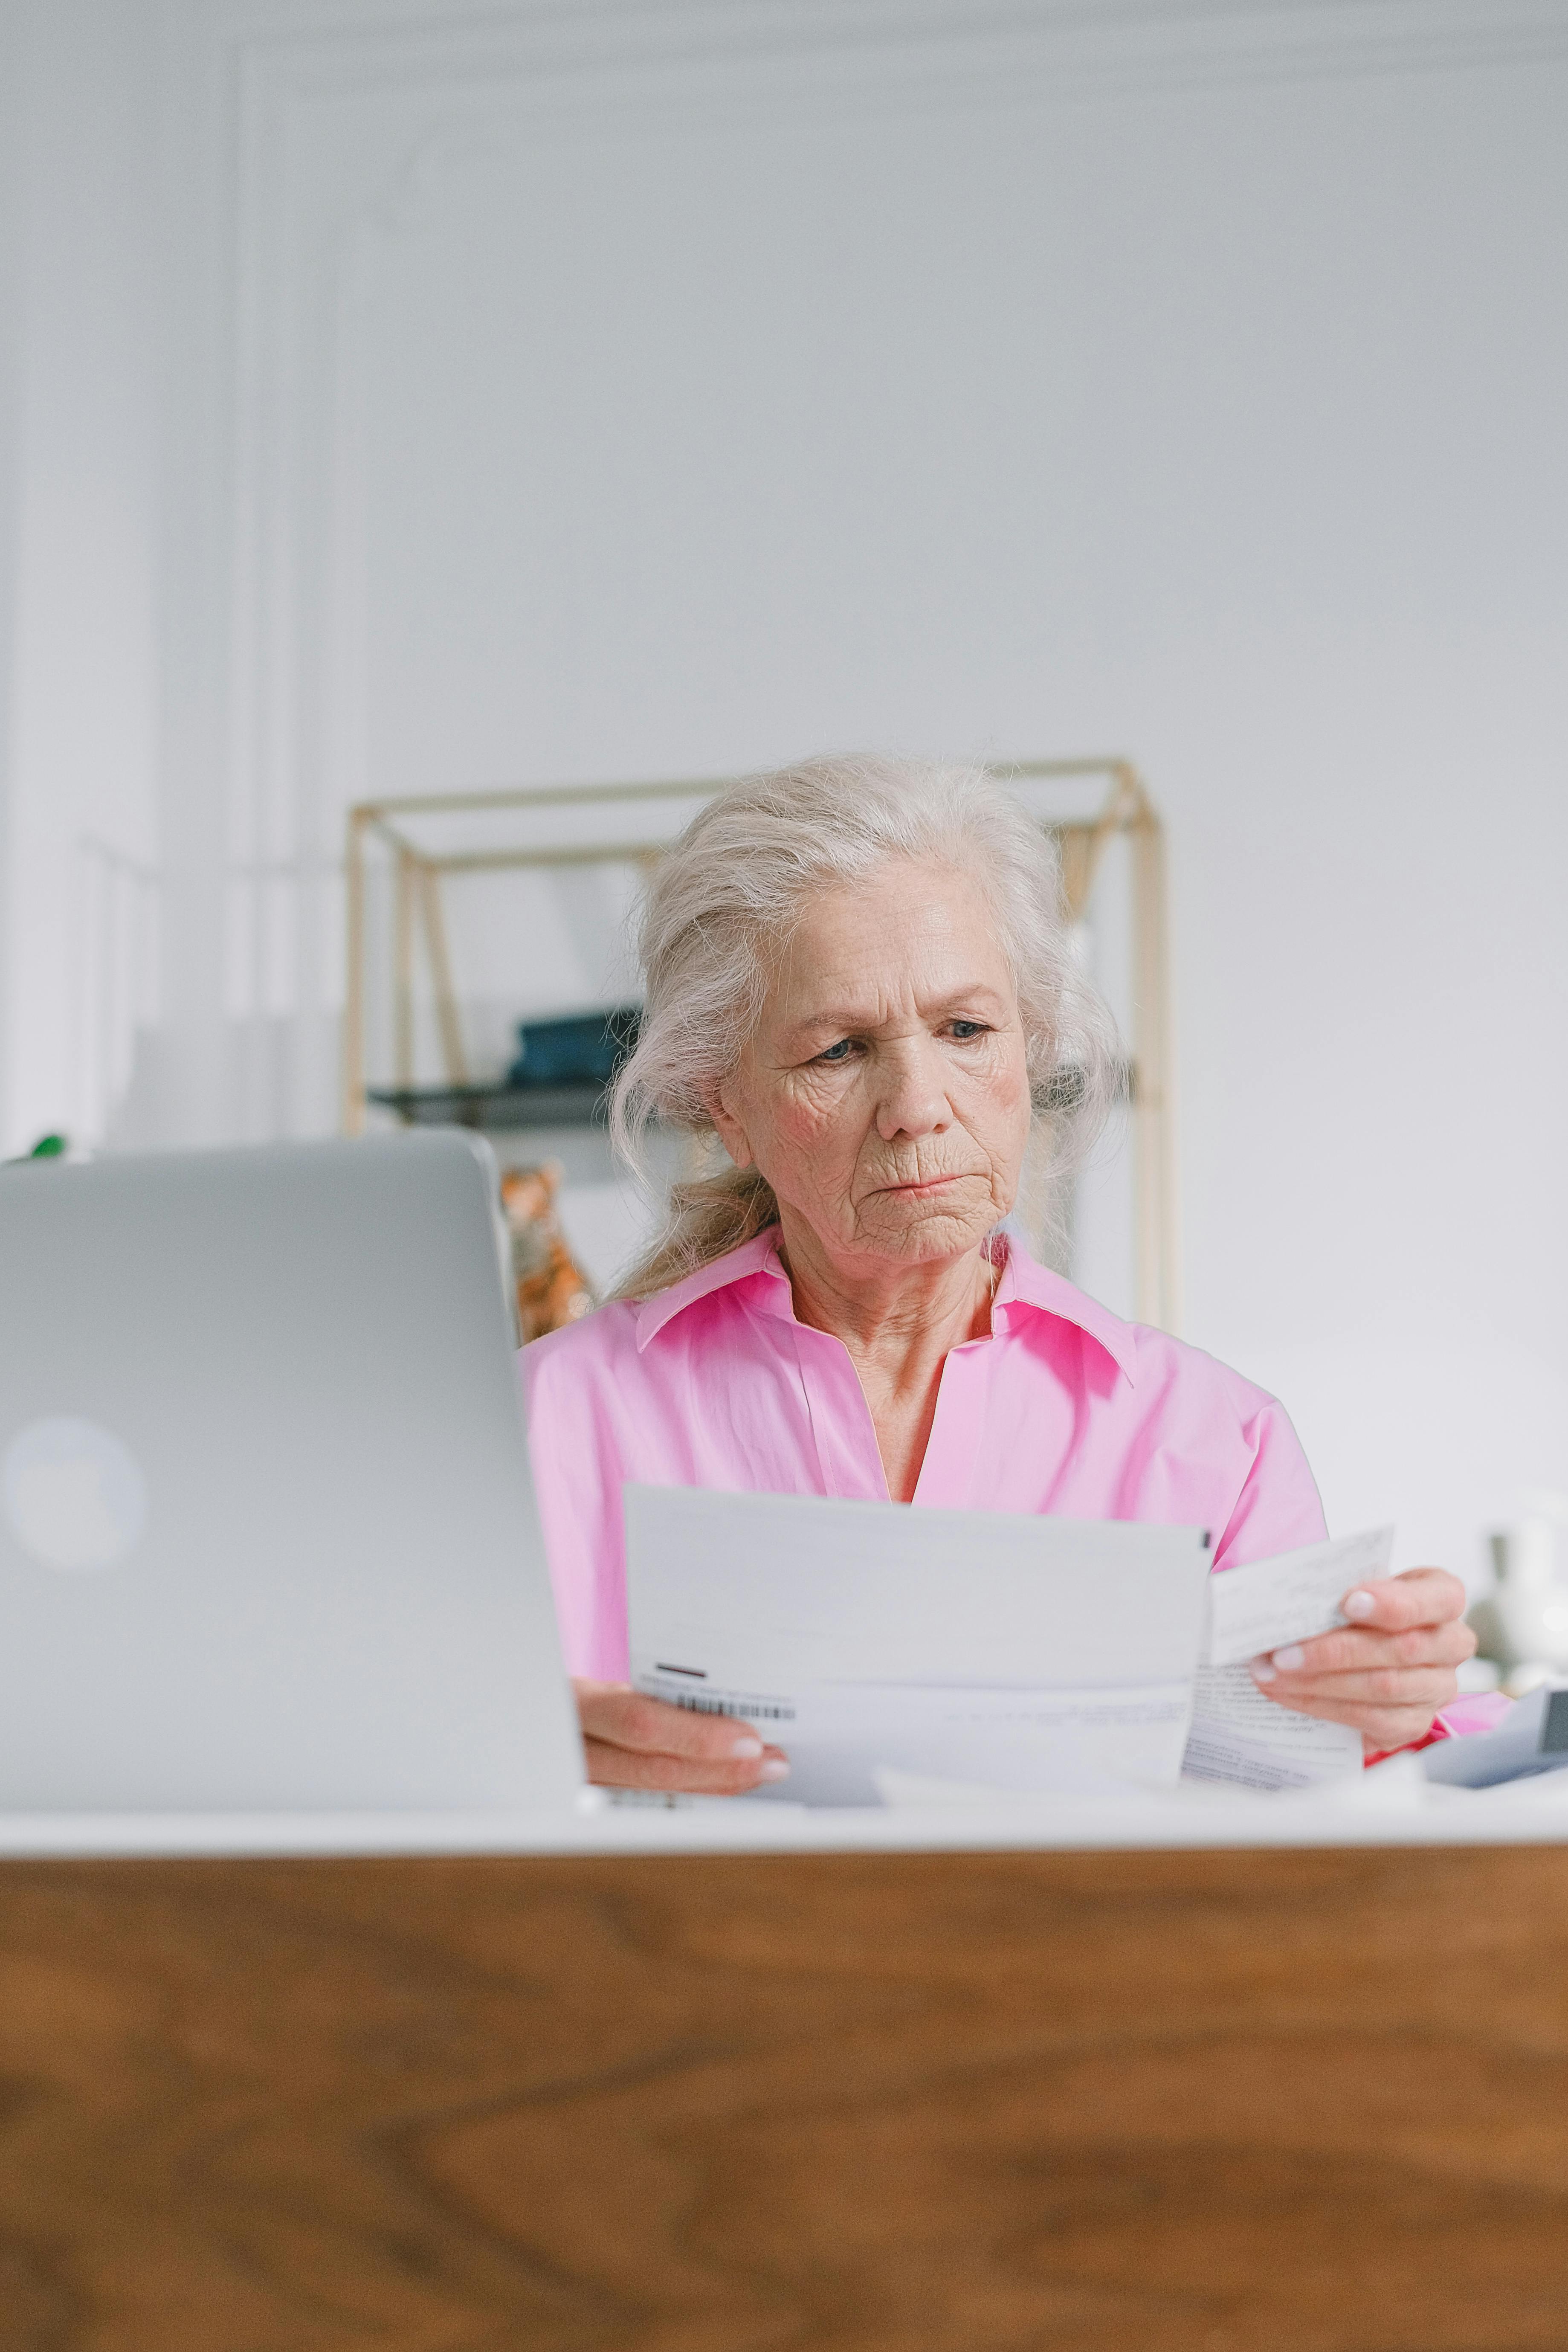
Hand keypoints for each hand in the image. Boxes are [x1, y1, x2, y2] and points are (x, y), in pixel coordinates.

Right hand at [574, 1679, 790, 1794]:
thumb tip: (719, 1702)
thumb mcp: (599, 1679)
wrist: (528, 1711)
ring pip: (656, 1792)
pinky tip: (723, 1785)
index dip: (700, 1738)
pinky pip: (651, 1799)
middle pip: (657, 1769)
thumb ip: (648, 1693)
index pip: (642, 1725)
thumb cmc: (572, 1691)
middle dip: (723, 1769)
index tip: (750, 1739)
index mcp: (577, 1703)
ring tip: (759, 1772)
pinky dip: (693, 1793)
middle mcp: (577, 1749)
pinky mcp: (594, 1795)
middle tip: (773, 1762)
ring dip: (716, 1784)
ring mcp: (582, 1779)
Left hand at [1250, 1568, 1476, 1754]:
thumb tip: (1288, 1606)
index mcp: (1442, 1597)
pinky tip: (1289, 1695)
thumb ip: (1336, 1594)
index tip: (1348, 1603)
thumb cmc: (1354, 1610)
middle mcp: (1451, 1644)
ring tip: (1272, 1674)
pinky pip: (1372, 1720)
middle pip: (1404, 1648)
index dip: (1395, 1603)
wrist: (1355, 1650)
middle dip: (1336, 1651)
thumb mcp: (1352, 1589)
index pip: (1440, 1598)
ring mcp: (1437, 1688)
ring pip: (1384, 1687)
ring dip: (1319, 1682)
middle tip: (1283, 1652)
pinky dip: (1323, 1706)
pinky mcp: (1414, 1723)